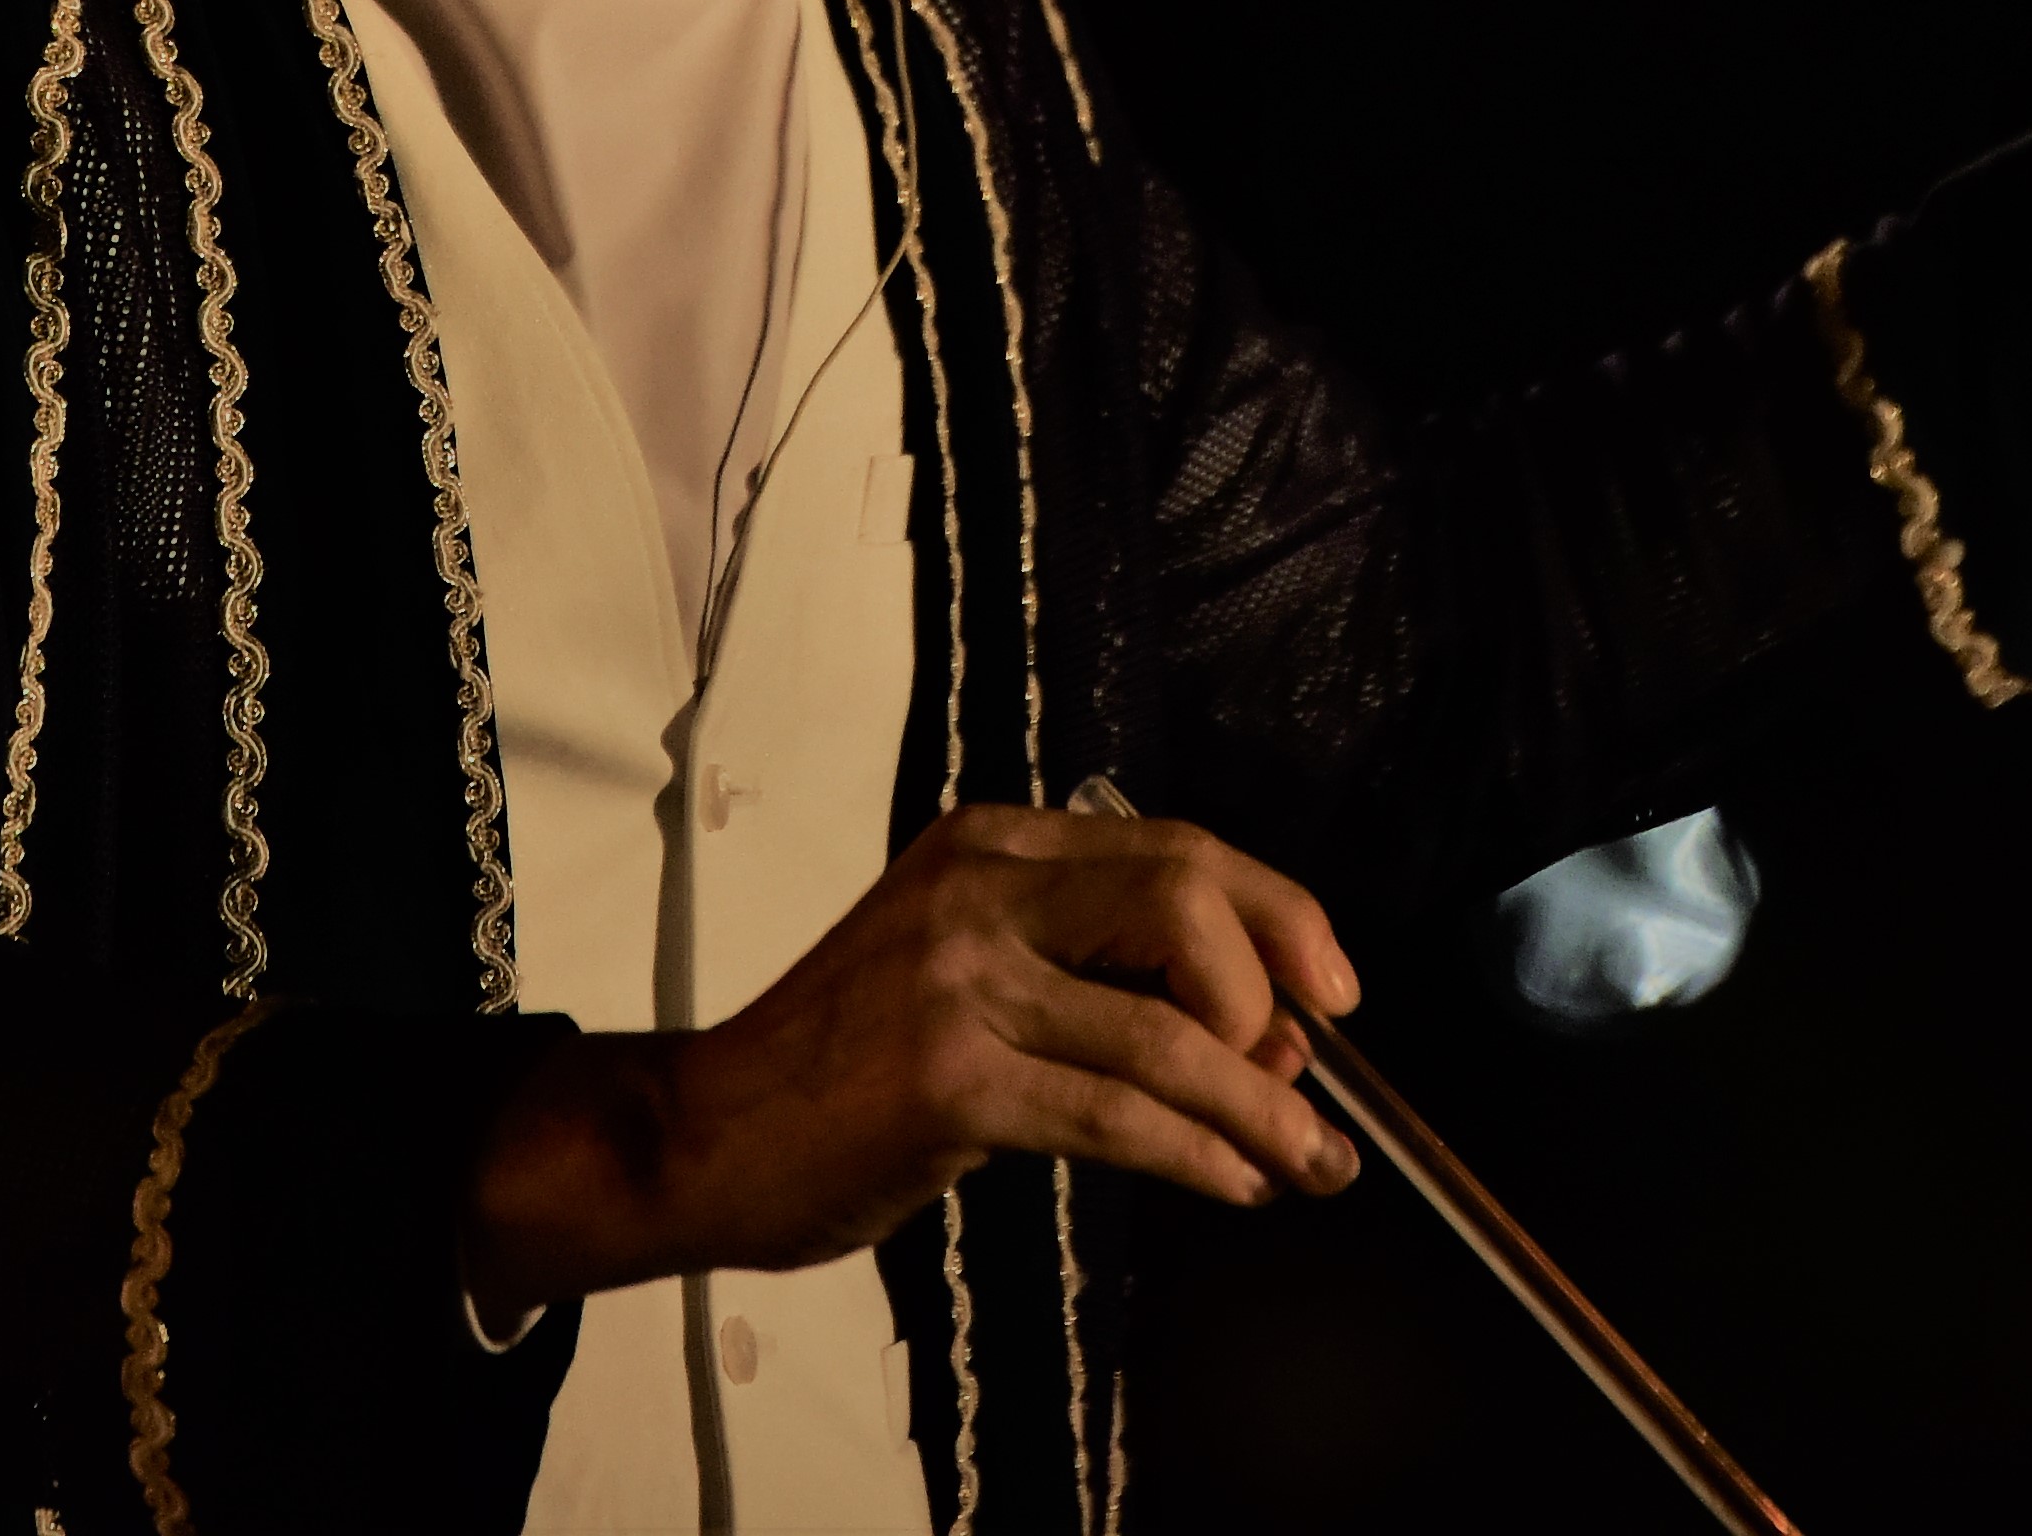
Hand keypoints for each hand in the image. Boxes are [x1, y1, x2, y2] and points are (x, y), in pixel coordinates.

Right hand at [458, 803, 1363, 1304]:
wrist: (697, 1134)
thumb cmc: (840, 1066)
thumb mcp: (966, 976)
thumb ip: (1098, 983)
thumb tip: (1268, 1041)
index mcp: (989, 846)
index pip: (1173, 849)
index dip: (1277, 914)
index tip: (1335, 988)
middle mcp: (978, 888)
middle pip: (1184, 900)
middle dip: (1279, 984)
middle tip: (1318, 1070)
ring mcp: (960, 979)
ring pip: (1165, 1029)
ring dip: (1263, 1107)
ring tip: (1312, 1164)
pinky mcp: (949, 1078)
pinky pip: (1115, 1115)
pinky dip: (1198, 1154)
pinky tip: (1237, 1186)